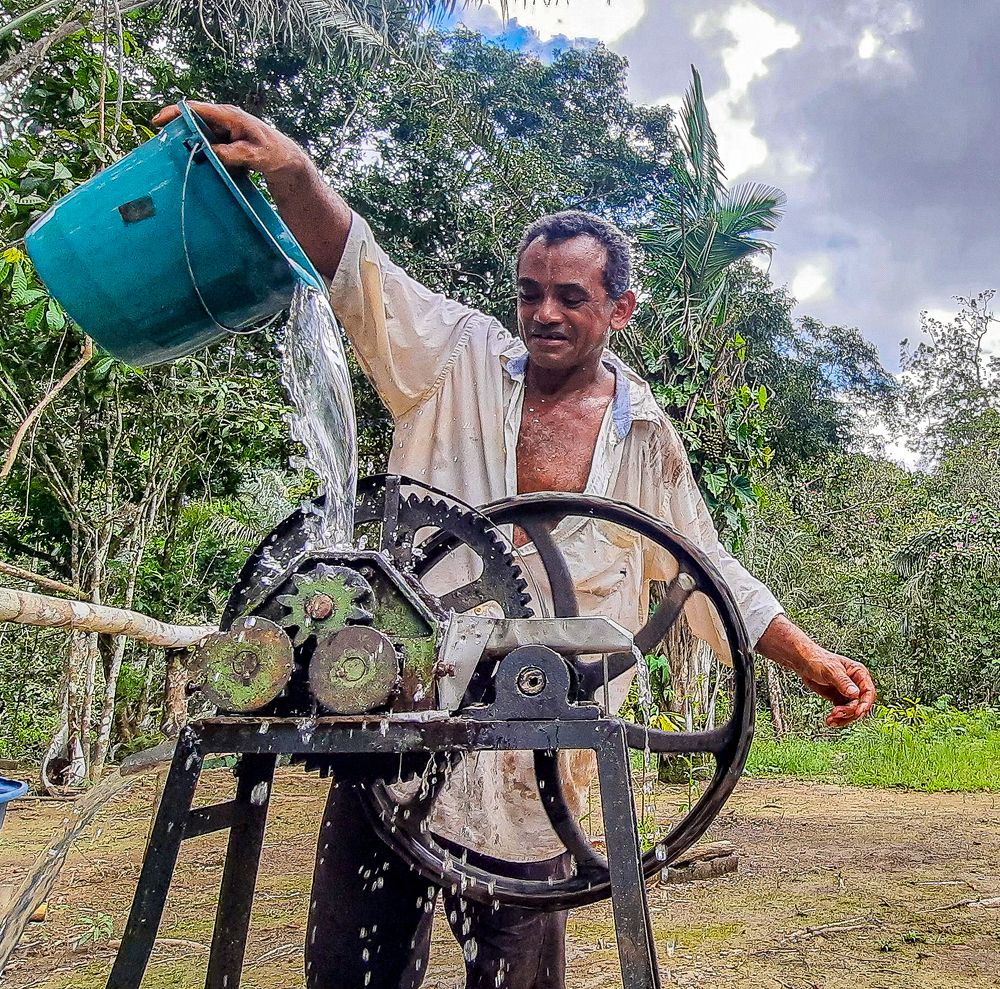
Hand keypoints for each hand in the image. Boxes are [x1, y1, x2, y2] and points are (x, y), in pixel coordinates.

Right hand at [152, 101, 308, 183]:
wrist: (285, 159)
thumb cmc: (273, 153)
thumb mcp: (254, 156)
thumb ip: (233, 154)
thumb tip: (211, 153)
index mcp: (229, 116)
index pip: (196, 109)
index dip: (175, 113)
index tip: (158, 122)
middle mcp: (224, 119)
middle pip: (194, 120)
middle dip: (178, 130)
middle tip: (163, 143)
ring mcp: (224, 129)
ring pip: (200, 134)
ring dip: (189, 144)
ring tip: (176, 157)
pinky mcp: (225, 141)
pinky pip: (208, 145)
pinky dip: (202, 153)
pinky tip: (197, 165)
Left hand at [756, 616, 875, 727]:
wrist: (803, 662)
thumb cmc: (818, 660)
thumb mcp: (831, 670)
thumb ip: (843, 682)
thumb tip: (855, 694)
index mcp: (859, 673)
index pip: (868, 692)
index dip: (865, 704)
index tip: (858, 712)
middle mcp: (856, 684)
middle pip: (860, 704)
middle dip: (849, 712)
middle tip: (836, 714)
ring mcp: (848, 692)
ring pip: (852, 711)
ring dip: (843, 718)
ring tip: (831, 720)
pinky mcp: (839, 698)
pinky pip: (843, 712)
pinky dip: (838, 718)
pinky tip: (830, 720)